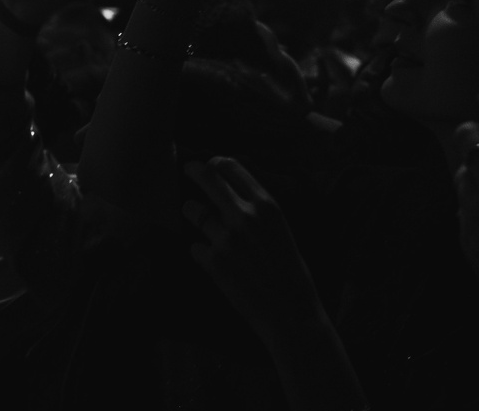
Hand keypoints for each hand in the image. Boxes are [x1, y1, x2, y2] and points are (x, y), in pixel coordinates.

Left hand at [182, 157, 327, 342]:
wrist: (292, 315)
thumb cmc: (290, 274)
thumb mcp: (281, 231)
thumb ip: (257, 209)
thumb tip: (229, 190)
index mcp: (267, 207)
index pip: (230, 166)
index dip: (216, 164)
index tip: (209, 165)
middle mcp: (244, 217)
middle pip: (205, 176)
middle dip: (192, 170)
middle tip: (186, 169)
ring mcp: (226, 238)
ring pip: (192, 210)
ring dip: (192, 215)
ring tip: (202, 225)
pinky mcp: (212, 261)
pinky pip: (194, 246)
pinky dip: (200, 252)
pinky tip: (216, 264)